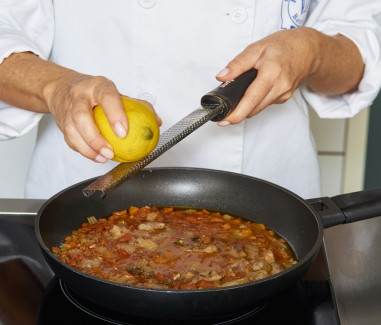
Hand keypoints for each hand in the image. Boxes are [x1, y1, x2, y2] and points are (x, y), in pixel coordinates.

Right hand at [44, 72, 161, 162]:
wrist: (61, 88)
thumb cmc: (95, 93)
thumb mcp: (116, 94)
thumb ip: (138, 106)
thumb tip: (156, 122)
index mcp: (97, 86)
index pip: (107, 96)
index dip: (115, 114)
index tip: (124, 132)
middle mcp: (80, 95)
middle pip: (82, 116)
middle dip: (96, 138)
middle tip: (111, 152)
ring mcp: (67, 109)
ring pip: (72, 130)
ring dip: (88, 148)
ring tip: (104, 158)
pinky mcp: (61, 123)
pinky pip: (70, 140)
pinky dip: (83, 151)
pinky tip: (96, 157)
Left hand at [215, 27, 362, 124]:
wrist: (308, 50)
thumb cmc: (283, 46)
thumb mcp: (256, 48)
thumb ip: (238, 64)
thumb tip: (222, 76)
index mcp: (271, 73)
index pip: (252, 99)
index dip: (237, 113)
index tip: (225, 120)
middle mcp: (279, 87)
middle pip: (253, 109)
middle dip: (237, 113)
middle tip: (222, 114)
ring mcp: (283, 95)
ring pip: (258, 108)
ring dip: (245, 108)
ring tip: (233, 103)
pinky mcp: (284, 98)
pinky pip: (264, 104)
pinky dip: (255, 102)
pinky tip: (251, 93)